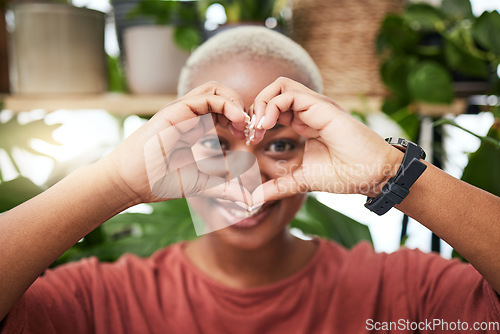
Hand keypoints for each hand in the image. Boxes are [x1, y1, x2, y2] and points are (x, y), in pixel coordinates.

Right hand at [101, 82, 252, 204]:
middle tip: (250, 130)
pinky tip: (237, 120)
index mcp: (194, 128)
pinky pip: (205, 97)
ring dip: (235, 102)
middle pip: (221, 94)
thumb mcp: (202, 184)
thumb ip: (226, 188)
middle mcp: (189, 116)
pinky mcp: (175, 111)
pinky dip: (226, 104)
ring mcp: (182, 112)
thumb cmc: (159, 182)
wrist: (130, 183)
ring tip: (244, 123)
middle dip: (241, 108)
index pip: (223, 110)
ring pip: (214, 89)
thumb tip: (249, 201)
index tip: (250, 138)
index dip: (240, 120)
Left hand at [250, 77, 401, 201]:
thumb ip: (277, 186)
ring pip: (280, 86)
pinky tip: (266, 126)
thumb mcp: (301, 180)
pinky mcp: (321, 106)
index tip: (250, 140)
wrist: (372, 174)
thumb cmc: (344, 174)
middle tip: (251, 132)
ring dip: (262, 103)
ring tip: (258, 127)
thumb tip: (254, 199)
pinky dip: (272, 106)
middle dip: (255, 108)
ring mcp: (315, 106)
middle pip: (273, 91)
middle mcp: (309, 110)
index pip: (273, 107)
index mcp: (304, 122)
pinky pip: (289, 94)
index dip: (257, 119)